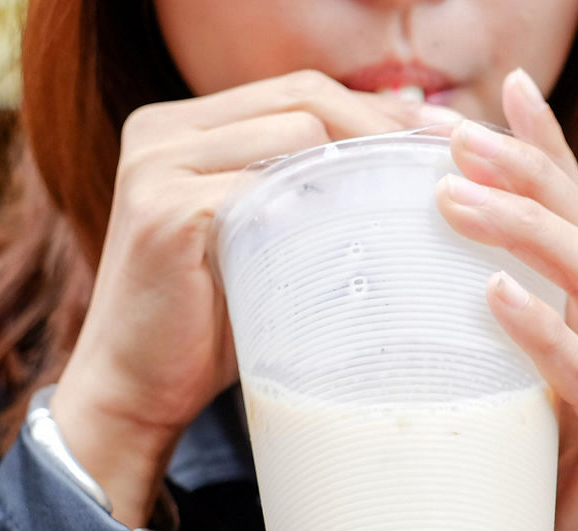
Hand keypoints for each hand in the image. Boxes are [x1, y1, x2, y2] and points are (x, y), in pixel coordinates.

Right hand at [51, 71, 455, 526]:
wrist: (134, 391)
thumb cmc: (210, 324)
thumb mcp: (262, 242)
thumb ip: (308, 198)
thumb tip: (402, 168)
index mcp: (186, 126)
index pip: (300, 91)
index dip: (375, 110)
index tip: (438, 143)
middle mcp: (162, 129)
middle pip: (300, 95)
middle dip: (382, 126)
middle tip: (443, 167)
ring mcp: (157, 165)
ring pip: (291, 131)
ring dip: (361, 164)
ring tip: (413, 201)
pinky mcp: (164, 211)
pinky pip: (263, 188)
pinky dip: (318, 207)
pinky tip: (362, 235)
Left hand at [435, 69, 577, 530]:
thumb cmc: (545, 486)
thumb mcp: (514, 393)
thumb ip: (488, 339)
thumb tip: (400, 283)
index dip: (543, 149)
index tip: (492, 92)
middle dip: (523, 171)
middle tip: (450, 134)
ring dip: (525, 230)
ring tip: (454, 195)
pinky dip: (543, 331)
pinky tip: (495, 294)